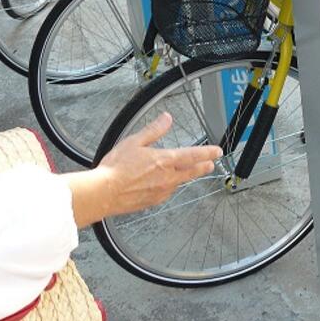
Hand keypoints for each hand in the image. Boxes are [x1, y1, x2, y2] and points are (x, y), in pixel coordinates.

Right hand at [92, 112, 221, 220]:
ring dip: (185, 176)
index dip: (207, 152)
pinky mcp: (152, 202)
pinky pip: (165, 193)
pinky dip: (168, 187)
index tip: (217, 152)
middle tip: (210, 164)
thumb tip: (166, 118)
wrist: (102, 193)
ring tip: (187, 172)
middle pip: (191, 172)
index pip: (193, 155)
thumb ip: (154, 130)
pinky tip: (164, 185)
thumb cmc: (115, 168)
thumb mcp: (135, 141)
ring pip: (179, 182)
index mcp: (165, 161)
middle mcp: (167, 178)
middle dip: (203, 167)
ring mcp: (161, 192)